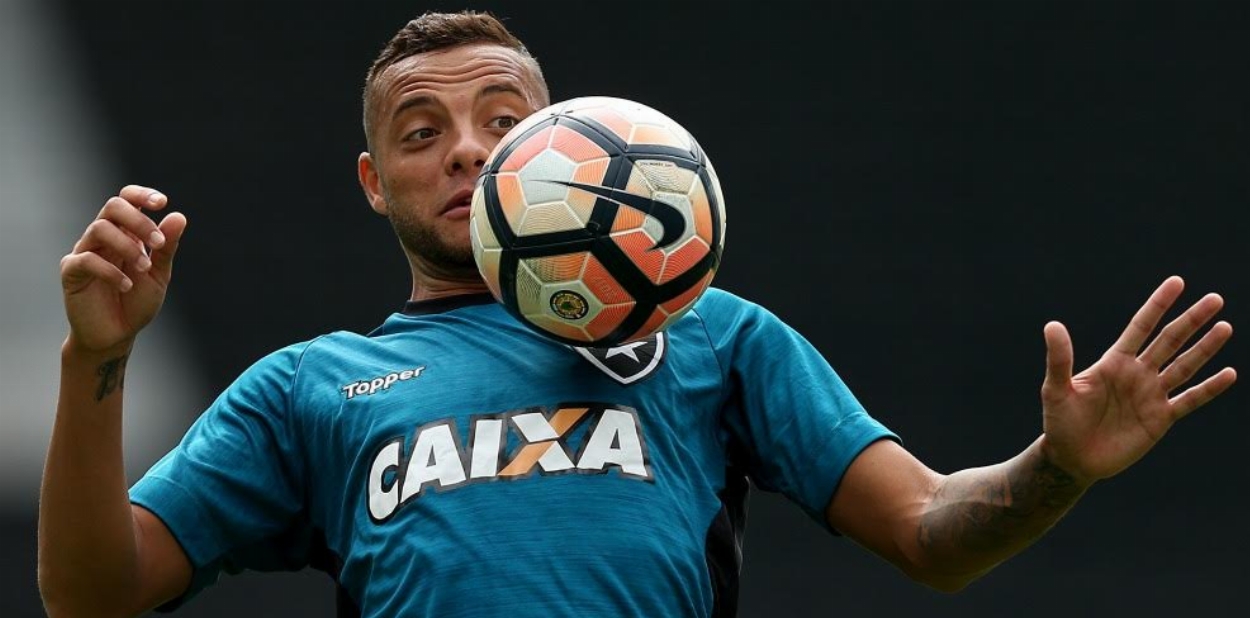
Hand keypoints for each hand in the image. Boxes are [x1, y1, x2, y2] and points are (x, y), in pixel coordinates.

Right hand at [60, 185, 187, 352]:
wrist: (116, 335)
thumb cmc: (136, 303)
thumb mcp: (158, 274)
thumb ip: (166, 247)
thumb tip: (179, 216)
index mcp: (125, 233)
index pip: (126, 200)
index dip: (141, 194)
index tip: (162, 202)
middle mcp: (103, 238)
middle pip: (113, 206)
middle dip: (139, 221)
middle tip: (158, 244)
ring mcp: (84, 252)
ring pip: (99, 228)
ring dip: (128, 246)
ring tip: (144, 269)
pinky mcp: (71, 272)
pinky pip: (86, 259)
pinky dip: (110, 270)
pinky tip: (126, 286)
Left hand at [1038, 276, 1235, 484]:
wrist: (1071, 458)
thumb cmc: (1060, 421)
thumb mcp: (1056, 389)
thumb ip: (1060, 359)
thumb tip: (1052, 325)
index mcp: (1114, 362)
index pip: (1141, 327)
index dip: (1158, 305)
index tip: (1177, 282)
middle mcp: (1137, 373)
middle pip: (1169, 341)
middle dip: (1191, 320)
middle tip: (1215, 299)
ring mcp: (1151, 395)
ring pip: (1184, 366)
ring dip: (1205, 348)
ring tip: (1225, 327)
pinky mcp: (1160, 418)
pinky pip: (1190, 400)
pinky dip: (1209, 388)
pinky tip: (1229, 373)